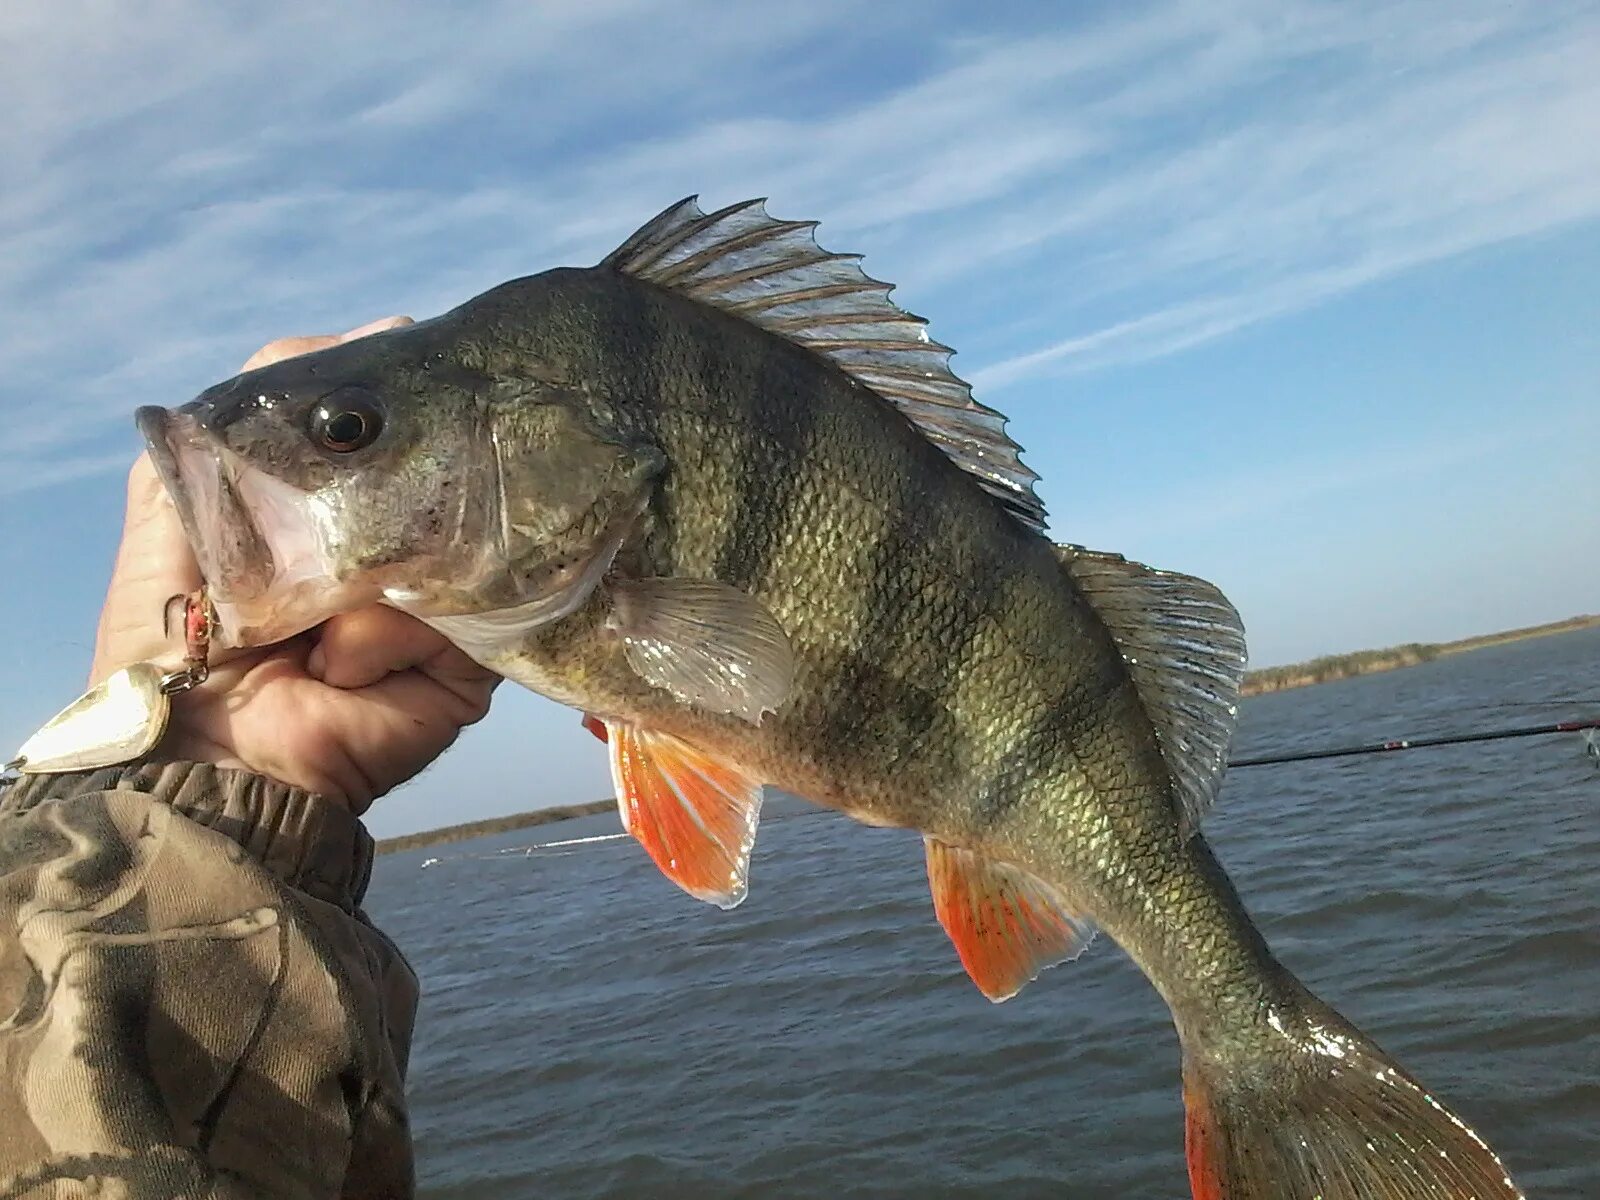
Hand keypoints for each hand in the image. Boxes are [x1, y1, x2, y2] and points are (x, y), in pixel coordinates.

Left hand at [92, 318, 498, 811]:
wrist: (209, 760)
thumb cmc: (181, 631)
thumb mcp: (182, 500)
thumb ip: (240, 415)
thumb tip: (381, 327)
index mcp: (348, 510)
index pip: (405, 435)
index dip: (402, 412)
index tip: (403, 384)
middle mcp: (407, 552)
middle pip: (451, 481)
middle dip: (402, 488)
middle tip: (357, 515)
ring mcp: (447, 606)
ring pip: (457, 547)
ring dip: (370, 586)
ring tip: (314, 633)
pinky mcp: (471, 665)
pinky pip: (459, 619)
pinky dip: (386, 639)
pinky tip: (339, 667)